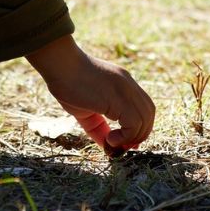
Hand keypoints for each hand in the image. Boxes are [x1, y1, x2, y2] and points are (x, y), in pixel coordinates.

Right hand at [26, 35, 155, 150]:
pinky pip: (134, 123)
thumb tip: (106, 144)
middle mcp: (128, 85)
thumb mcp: (86, 108)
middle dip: (138, 135)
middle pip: (148, 114)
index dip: (138, 128)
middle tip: (119, 146)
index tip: (123, 142)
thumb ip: (98, 125)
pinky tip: (109, 139)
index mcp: (123, 84)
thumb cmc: (67, 82)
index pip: (143, 107)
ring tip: (111, 143)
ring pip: (145, 119)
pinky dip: (125, 137)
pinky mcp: (119, 97)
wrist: (60, 64)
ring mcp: (126, 89)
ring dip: (131, 138)